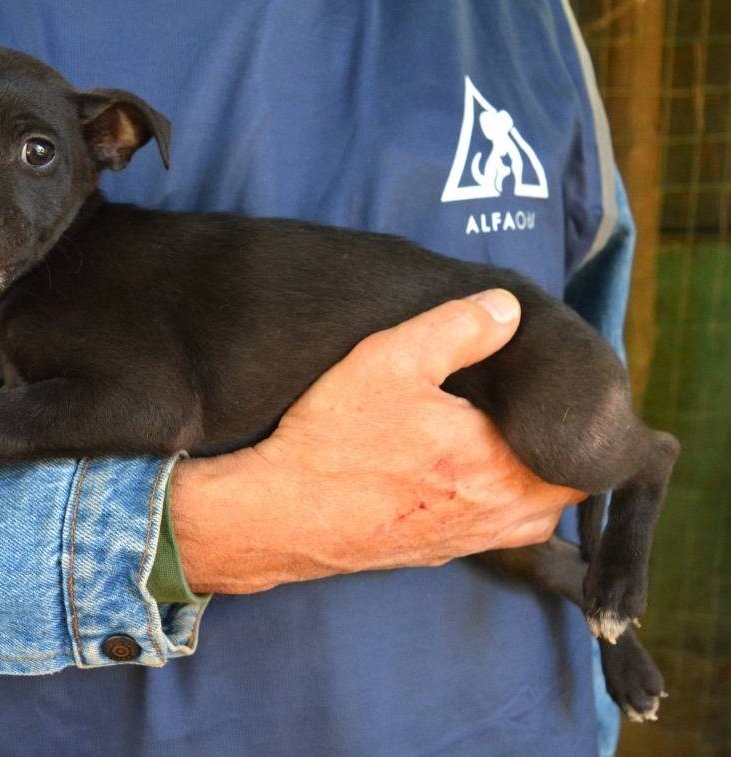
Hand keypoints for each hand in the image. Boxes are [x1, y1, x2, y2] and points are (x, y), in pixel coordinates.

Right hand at [171, 289, 586, 594]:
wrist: (277, 515)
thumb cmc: (335, 441)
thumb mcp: (391, 360)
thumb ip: (459, 327)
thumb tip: (508, 309)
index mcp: (504, 469)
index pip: (584, 455)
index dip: (579, 422)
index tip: (554, 391)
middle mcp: (498, 517)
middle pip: (561, 486)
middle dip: (553, 449)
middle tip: (524, 407)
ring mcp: (466, 542)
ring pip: (527, 511)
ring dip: (522, 478)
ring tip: (493, 437)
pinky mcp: (433, 554)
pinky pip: (486, 526)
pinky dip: (484, 499)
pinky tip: (447, 470)